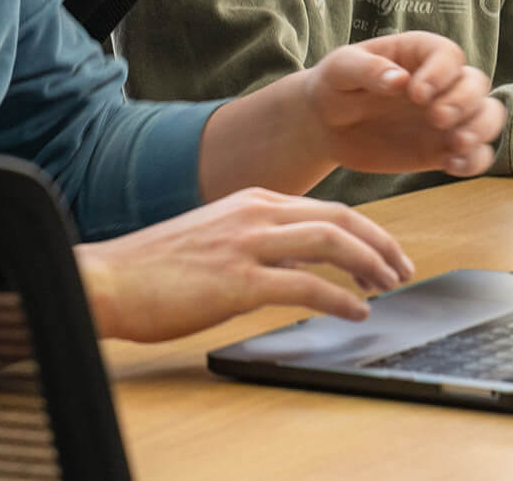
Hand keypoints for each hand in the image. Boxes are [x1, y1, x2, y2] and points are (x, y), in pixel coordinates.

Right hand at [73, 188, 414, 342]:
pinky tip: (355, 312)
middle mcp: (255, 212)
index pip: (327, 208)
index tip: (387, 255)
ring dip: (369, 265)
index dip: (367, 231)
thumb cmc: (158, 267)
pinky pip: (305, 287)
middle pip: (339, 218)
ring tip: (387, 288)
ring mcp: (247, 243)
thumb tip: (302, 270)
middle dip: (380, 244)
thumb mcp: (218, 239)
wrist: (109, 279)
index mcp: (252, 200)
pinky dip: (339, 298)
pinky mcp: (238, 281)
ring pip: (329, 242)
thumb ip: (261, 246)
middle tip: (403, 271)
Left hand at [302, 33, 505, 178]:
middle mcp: (441, 82)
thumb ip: (368, 70)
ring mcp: (445, 117)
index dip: (441, 72)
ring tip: (456, 144)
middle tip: (436, 118)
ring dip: (481, 129)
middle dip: (465, 102)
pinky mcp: (441, 149)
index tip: (417, 93)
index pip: (448, 55)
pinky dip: (474, 161)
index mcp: (418, 53)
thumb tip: (399, 80)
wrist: (326, 124)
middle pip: (477, 84)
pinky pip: (475, 155)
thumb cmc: (335, 84)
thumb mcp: (341, 68)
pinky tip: (452, 165)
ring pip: (488, 116)